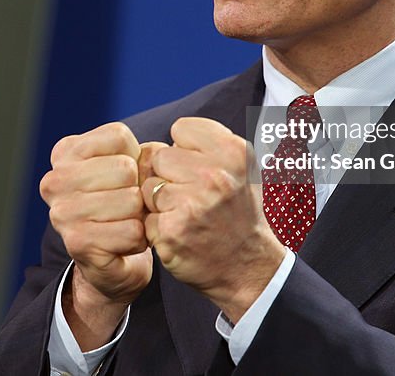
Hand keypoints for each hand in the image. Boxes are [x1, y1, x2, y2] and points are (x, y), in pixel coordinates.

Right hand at [39, 123, 151, 347]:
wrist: (110, 261)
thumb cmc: (122, 205)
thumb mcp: (132, 168)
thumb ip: (145, 153)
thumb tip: (160, 156)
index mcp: (65, 153)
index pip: (118, 136)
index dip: (136, 158)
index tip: (124, 177)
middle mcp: (55, 180)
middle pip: (125, 168)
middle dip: (139, 189)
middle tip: (128, 205)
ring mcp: (62, 213)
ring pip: (131, 200)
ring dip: (140, 216)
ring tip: (126, 222)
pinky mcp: (77, 243)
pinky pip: (132, 232)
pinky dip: (139, 240)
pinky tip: (125, 242)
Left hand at [140, 117, 285, 321]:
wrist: (249, 267)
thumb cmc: (238, 213)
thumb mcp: (239, 169)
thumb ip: (203, 147)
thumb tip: (152, 145)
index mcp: (233, 152)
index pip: (181, 128)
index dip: (184, 149)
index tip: (198, 168)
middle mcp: (214, 175)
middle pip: (159, 156)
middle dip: (168, 175)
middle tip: (191, 196)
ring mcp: (192, 203)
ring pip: (149, 186)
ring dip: (160, 202)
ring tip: (186, 215)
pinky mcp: (172, 230)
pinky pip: (145, 215)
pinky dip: (157, 227)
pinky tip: (180, 234)